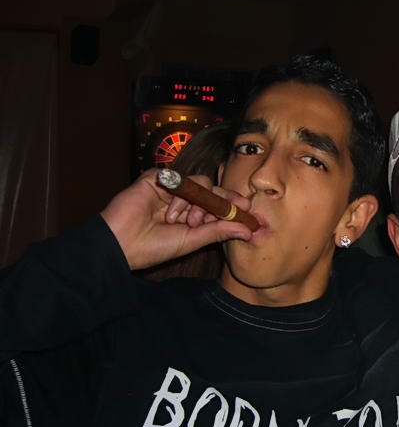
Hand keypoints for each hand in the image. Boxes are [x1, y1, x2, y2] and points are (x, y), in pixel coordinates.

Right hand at [100, 169, 253, 269]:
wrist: (120, 244)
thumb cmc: (153, 247)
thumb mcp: (192, 241)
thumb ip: (219, 232)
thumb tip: (249, 230)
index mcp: (192, 217)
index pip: (219, 206)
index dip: (234, 207)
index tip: (249, 211)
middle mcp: (183, 202)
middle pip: (213, 191)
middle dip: (225, 201)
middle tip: (235, 209)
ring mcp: (170, 189)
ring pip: (200, 184)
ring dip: (198, 204)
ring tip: (186, 222)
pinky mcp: (156, 178)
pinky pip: (180, 179)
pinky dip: (180, 196)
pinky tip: (170, 213)